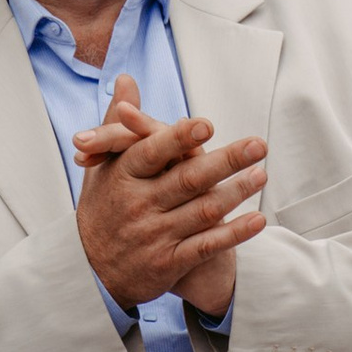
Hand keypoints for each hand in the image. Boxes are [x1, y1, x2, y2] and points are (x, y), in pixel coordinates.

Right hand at [72, 77, 266, 320]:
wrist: (89, 272)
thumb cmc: (102, 208)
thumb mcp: (102, 166)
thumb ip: (119, 124)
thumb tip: (125, 80)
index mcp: (122, 176)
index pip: (152, 152)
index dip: (179, 139)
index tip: (207, 125)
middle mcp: (139, 205)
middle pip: (187, 179)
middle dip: (226, 161)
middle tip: (259, 144)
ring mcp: (154, 236)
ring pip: (203, 211)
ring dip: (236, 192)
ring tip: (262, 173)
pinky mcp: (168, 263)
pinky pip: (206, 246)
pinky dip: (233, 233)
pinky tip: (257, 219)